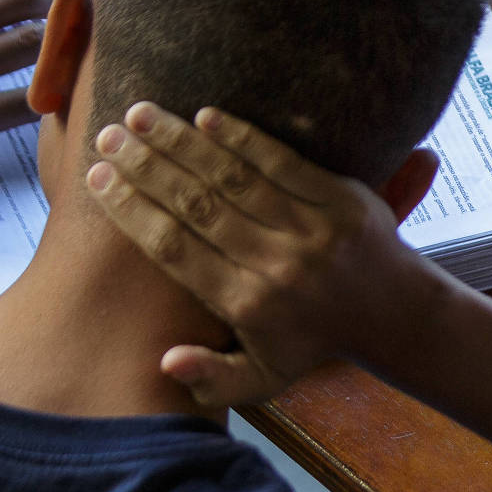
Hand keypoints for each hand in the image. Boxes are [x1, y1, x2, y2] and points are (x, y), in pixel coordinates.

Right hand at [83, 103, 447, 408]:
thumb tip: (165, 361)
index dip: (131, 210)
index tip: (97, 179)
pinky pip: (284, 162)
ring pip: (234, 177)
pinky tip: (206, 116)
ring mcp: (312, 231)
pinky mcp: (343, 201)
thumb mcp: (262, 378)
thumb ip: (211, 377)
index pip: (175, 249)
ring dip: (183, 141)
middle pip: (196, 206)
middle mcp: (277, 266)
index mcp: (248, 304)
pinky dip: (243, 137)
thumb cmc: (311, 342)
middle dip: (146, 167)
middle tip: (108, 136)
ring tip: (142, 114)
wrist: (395, 316)